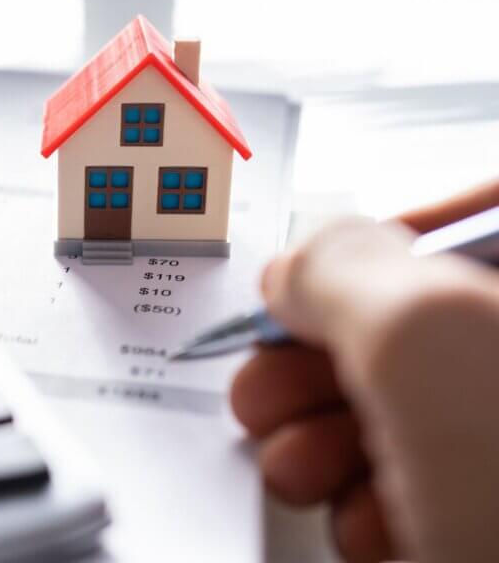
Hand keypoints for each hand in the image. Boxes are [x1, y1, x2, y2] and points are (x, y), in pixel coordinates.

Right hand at [231, 180, 498, 562]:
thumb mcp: (424, 337)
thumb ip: (343, 265)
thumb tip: (296, 268)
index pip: (464, 220)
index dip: (363, 251)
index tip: (297, 296)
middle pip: (414, 326)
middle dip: (316, 366)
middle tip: (269, 391)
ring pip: (406, 415)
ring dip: (327, 443)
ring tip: (305, 469)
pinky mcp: (492, 513)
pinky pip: (423, 485)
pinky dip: (374, 505)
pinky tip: (370, 526)